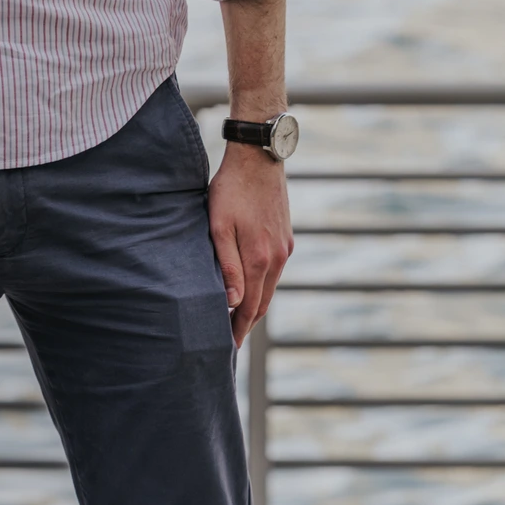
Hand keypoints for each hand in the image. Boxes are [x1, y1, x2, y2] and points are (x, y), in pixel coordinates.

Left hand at [207, 145, 293, 346]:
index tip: (227, 346)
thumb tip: (231, 302)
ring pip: (270, 286)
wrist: (258, 158)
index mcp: (259, 259)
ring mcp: (284, 248)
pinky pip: (274, 270)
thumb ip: (227, 266)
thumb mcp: (219, 226)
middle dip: (247, 323)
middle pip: (263, 302)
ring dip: (255, 304)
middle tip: (231, 340)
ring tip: (238, 318)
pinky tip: (252, 286)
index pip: (249, 307)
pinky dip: (263, 285)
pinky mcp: (286, 237)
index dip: (238, 328)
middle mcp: (277, 258)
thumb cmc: (231, 190)